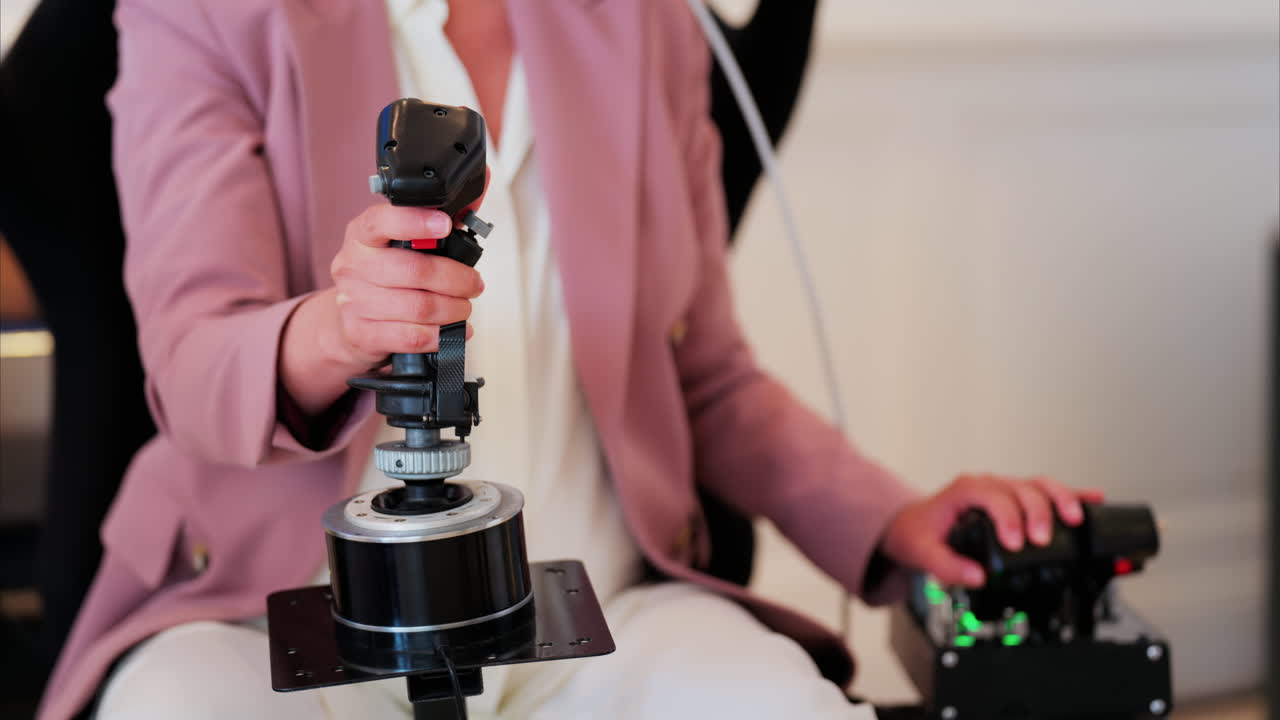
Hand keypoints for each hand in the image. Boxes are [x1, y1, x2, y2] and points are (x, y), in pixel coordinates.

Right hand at [279, 202, 483, 416]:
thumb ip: (443, 216)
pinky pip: (412, 336)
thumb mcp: (404, 243)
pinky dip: (441, 335)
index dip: (416, 221)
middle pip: (414, 271)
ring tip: (464, 307)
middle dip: (456, 279)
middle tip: (474, 284)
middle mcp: (353, 265)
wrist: (349, 325)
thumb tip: (480, 183)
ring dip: (454, 309)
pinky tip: (452, 330)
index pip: (382, 221)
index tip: (446, 224)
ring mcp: (354, 301)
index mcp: (362, 235)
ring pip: (418, 307)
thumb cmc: (386, 278)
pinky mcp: (362, 334)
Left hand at [880, 474, 1104, 587]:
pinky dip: (1070, 494)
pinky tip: (1093, 499)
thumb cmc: (919, 532)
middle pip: (1022, 489)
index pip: (993, 496)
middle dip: (1037, 512)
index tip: (1015, 542)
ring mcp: (1004, 489)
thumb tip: (976, 577)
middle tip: (1042, 540)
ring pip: (1039, 485)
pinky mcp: (1016, 499)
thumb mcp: (922, 552)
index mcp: (964, 491)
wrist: (915, 524)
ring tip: (1076, 519)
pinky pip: (1046, 492)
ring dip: (1060, 499)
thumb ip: (946, 566)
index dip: (1008, 517)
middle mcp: (987, 485)